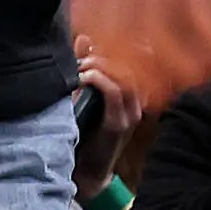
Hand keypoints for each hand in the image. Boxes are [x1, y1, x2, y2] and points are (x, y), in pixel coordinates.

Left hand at [72, 35, 143, 200]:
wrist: (84, 170)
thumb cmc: (82, 132)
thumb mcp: (82, 95)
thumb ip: (86, 69)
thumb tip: (84, 39)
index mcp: (126, 100)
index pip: (122, 67)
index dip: (102, 56)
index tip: (80, 54)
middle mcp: (133, 107)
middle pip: (123, 71)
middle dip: (99, 60)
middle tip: (77, 61)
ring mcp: (129, 116)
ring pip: (122, 80)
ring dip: (98, 68)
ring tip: (79, 69)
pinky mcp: (118, 125)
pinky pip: (114, 95)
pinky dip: (99, 81)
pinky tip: (82, 79)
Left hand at [74, 0, 210, 110]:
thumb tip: (127, 5)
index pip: (90, 16)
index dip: (108, 58)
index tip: (131, 84)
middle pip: (121, 32)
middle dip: (145, 72)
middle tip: (171, 95)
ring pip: (159, 28)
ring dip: (184, 62)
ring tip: (206, 74)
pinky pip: (197, 7)